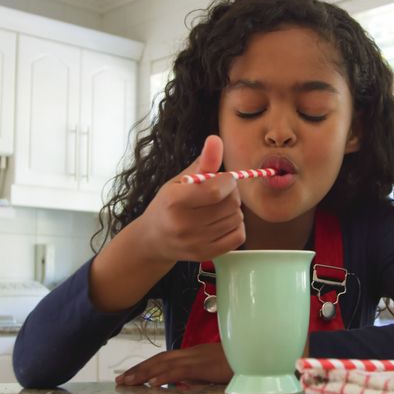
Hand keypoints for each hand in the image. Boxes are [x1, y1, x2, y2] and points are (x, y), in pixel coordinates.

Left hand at [115, 342, 232, 386]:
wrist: (254, 356)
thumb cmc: (238, 365)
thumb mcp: (213, 373)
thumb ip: (197, 378)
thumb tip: (182, 386)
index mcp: (193, 355)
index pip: (164, 359)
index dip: (145, 366)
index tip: (130, 375)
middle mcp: (191, 354)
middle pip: (159, 360)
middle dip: (138, 369)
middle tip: (120, 380)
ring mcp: (196, 358)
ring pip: (164, 364)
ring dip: (143, 373)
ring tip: (127, 382)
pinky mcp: (203, 366)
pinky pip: (180, 372)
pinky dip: (164, 377)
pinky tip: (151, 384)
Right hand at [136, 135, 244, 262]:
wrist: (154, 240)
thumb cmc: (168, 205)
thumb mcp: (179, 181)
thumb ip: (202, 162)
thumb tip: (216, 139)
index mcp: (174, 201)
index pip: (215, 190)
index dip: (227, 181)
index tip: (224, 178)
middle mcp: (184, 225)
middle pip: (230, 204)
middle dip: (231, 193)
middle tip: (220, 192)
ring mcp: (195, 243)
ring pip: (237, 218)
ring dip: (234, 209)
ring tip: (218, 207)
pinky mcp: (206, 255)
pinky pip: (239, 236)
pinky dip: (236, 226)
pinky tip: (222, 222)